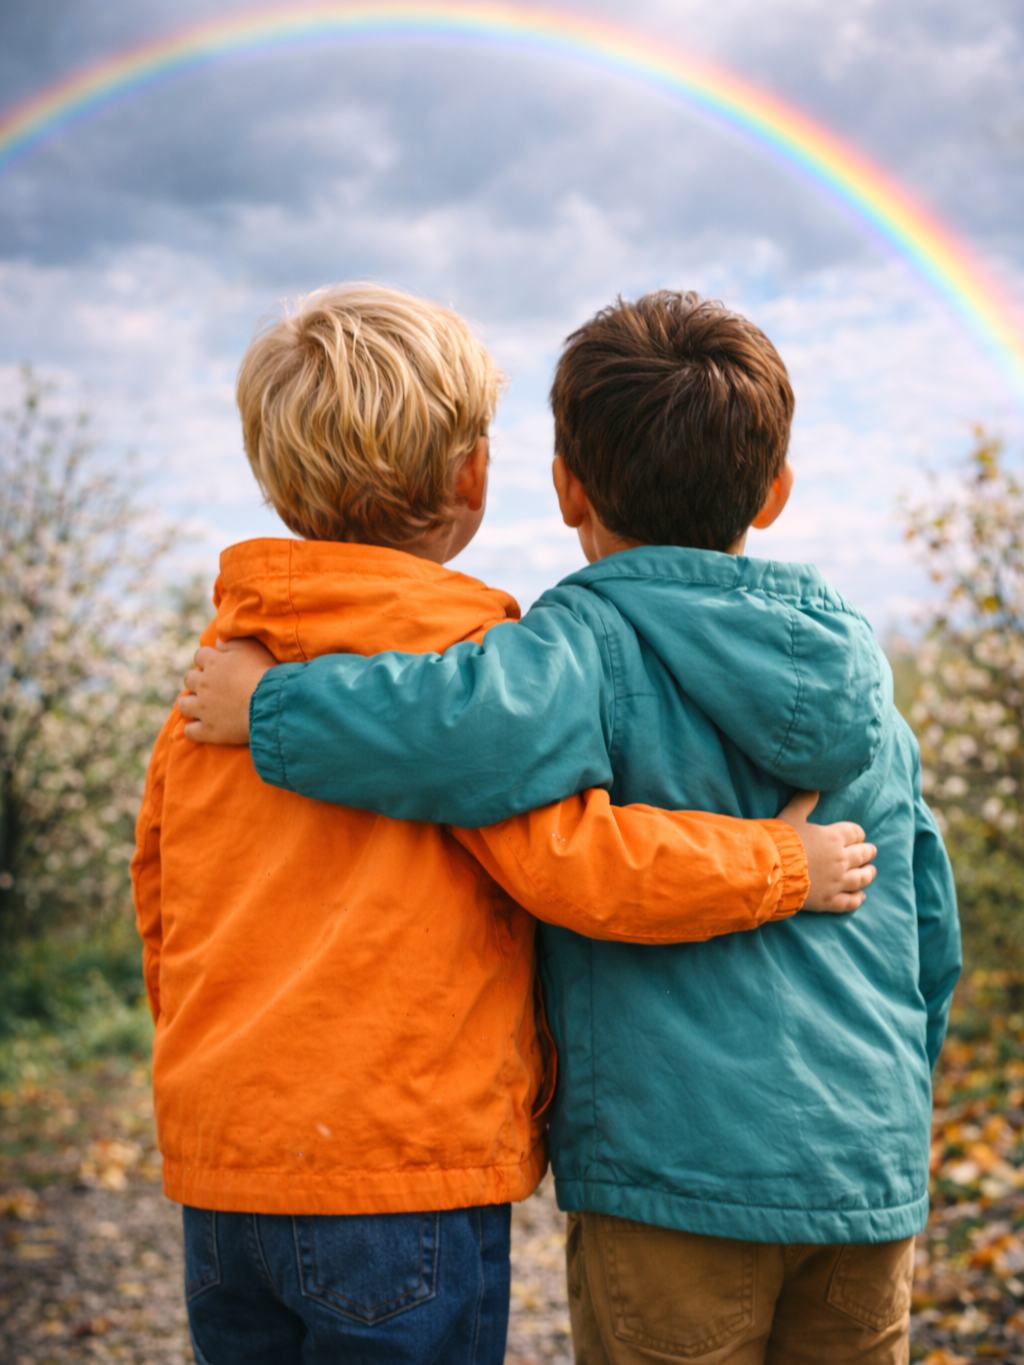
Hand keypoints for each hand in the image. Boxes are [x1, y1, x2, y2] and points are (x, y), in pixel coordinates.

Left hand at [177, 637, 275, 743]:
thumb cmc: (264, 672)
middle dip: (196, 680)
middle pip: (189, 678)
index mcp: (213, 662)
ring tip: (200, 706)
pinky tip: (200, 728)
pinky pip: (191, 731)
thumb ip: (232, 643)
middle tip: (210, 686)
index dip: (208, 660)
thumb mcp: (252, 648)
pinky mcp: (209, 730)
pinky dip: (193, 730)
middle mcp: (204, 684)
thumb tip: (217, 643)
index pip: (200, 655)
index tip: (217, 665)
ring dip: (189, 704)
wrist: (270, 703)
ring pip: (184, 704)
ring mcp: (204, 708)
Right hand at [778, 791, 876, 913]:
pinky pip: (849, 902)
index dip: (858, 834)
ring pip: (861, 878)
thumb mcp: (791, 815)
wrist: (769, 870)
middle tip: (870, 852)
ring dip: (868, 874)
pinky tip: (861, 896)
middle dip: (868, 852)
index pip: (855, 833)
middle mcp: (841, 860)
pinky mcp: (829, 900)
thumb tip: (814, 788)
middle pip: (863, 855)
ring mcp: (837, 882)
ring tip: (870, 872)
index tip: (857, 835)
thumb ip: (804, 801)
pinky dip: (857, 899)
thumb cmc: (780, 841)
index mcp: (834, 837)